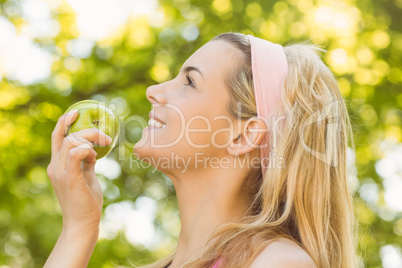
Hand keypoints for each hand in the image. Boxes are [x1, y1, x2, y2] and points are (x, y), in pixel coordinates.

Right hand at [47, 109, 111, 230]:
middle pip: (64, 136)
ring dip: (91, 138)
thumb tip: (93, 150)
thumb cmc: (86, 199)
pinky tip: (96, 155)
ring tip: (106, 143)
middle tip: (104, 133)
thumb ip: (86, 162)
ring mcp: (60, 172)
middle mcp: (55, 166)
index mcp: (57, 164)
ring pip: (70, 142)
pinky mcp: (70, 178)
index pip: (57, 137)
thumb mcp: (86, 176)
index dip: (64, 122)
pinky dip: (86, 149)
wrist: (83, 221)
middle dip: (83, 127)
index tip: (76, 112)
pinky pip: (75, 154)